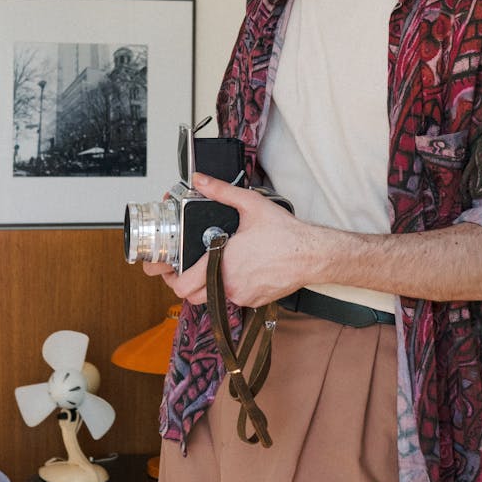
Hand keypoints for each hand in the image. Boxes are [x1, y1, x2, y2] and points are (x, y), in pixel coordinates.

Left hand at [161, 173, 308, 307]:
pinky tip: (237, 270)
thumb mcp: (250, 205)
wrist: (312, 254)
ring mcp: (242, 296)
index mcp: (223, 263)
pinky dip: (229, 288)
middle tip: (188, 268)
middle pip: (192, 296)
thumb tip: (200, 181)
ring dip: (208, 285)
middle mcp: (230, 285)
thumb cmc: (286, 234)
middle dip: (187, 283)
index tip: (169, 268)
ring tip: (213, 265)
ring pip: (213, 298)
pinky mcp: (254, 301)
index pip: (183, 285)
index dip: (170, 277)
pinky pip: (232, 298)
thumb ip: (221, 192)